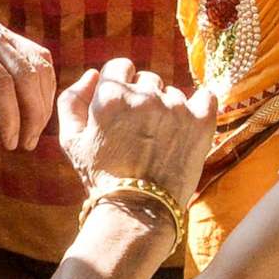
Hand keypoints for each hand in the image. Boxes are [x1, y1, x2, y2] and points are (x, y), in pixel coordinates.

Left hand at [0, 17, 58, 150]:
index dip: (10, 116)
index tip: (8, 143)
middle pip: (25, 72)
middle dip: (32, 111)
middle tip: (27, 143)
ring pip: (37, 62)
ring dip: (42, 98)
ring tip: (34, 129)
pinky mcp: (3, 32)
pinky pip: (35, 55)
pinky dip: (42, 82)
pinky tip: (36, 106)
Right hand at [56, 58, 216, 204]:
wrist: (137, 212)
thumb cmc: (101, 177)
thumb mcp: (72, 141)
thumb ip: (73, 100)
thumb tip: (92, 74)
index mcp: (111, 96)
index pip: (120, 66)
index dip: (119, 86)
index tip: (122, 109)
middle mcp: (144, 95)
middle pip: (147, 79)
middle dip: (142, 98)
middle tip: (138, 131)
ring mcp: (175, 107)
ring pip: (173, 93)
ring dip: (167, 109)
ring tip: (159, 141)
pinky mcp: (201, 121)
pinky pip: (207, 97)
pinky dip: (200, 107)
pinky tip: (188, 126)